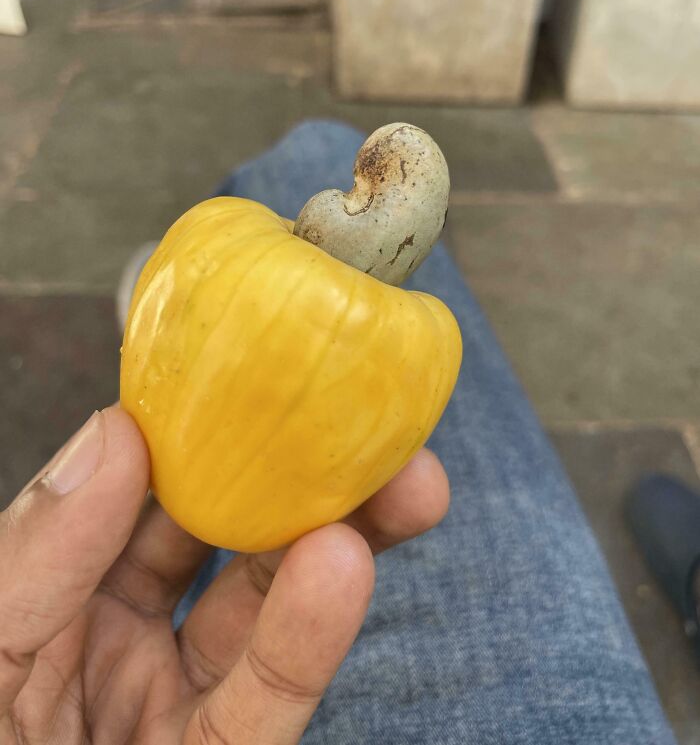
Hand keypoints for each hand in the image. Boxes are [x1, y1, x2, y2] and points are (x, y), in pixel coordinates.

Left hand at [0, 405, 448, 742]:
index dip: (194, 432)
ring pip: (263, 611)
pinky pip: (268, 701)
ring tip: (397, 486)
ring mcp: (168, 706)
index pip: (134, 493)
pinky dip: (311, 635)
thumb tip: (113, 432)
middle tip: (362, 423)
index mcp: (49, 595)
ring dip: (334, 541)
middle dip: (296, 479)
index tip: (253, 380)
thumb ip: (36, 553)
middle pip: (220, 541)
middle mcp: (113, 640)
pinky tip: (346, 568)